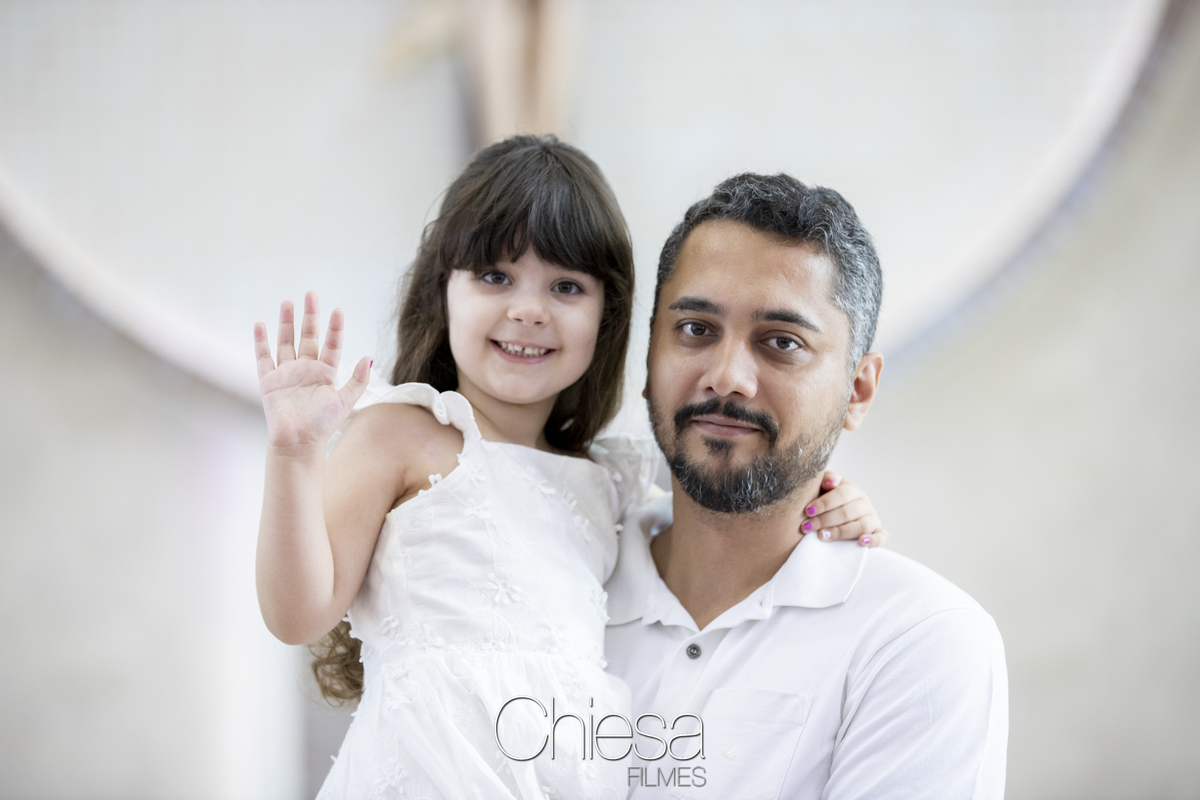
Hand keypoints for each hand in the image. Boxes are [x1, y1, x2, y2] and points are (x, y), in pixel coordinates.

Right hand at [253, 290, 371, 452]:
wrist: (298, 442)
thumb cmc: (323, 425)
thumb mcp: (345, 401)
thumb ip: (358, 380)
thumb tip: (368, 357)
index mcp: (326, 373)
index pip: (332, 344)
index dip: (335, 328)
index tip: (337, 311)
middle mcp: (306, 369)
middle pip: (308, 336)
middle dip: (310, 316)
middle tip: (311, 294)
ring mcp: (287, 373)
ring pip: (286, 341)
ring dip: (286, 322)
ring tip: (287, 302)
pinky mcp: (269, 381)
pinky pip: (263, 357)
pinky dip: (260, 341)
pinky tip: (260, 324)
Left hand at [800, 471, 888, 547]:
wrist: (844, 512)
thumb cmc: (830, 500)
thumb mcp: (827, 487)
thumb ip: (827, 480)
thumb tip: (828, 481)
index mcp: (853, 490)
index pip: (841, 494)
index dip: (824, 503)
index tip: (808, 511)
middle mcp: (865, 503)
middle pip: (847, 512)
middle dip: (825, 520)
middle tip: (808, 527)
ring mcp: (873, 518)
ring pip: (861, 526)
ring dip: (841, 532)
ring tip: (822, 536)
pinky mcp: (878, 532)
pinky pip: (881, 537)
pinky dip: (873, 540)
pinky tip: (861, 542)